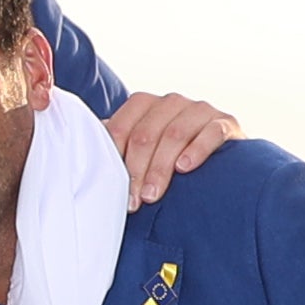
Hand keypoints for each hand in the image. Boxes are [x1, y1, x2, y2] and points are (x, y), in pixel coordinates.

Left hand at [101, 90, 241, 204]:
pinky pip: (211, 132)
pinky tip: (185, 168)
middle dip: (137, 170)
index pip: (121, 126)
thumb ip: (116, 152)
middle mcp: (171, 102)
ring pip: (175, 133)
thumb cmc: (168, 160)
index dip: (114, 159)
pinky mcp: (226, 122)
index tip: (113, 190)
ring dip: (161, 167)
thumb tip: (78, 167)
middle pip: (146, 133)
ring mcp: (199, 110)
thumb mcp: (141, 154)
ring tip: (153, 194)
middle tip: (134, 201)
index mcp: (144, 105)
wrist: (220, 162)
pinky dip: (197, 149)